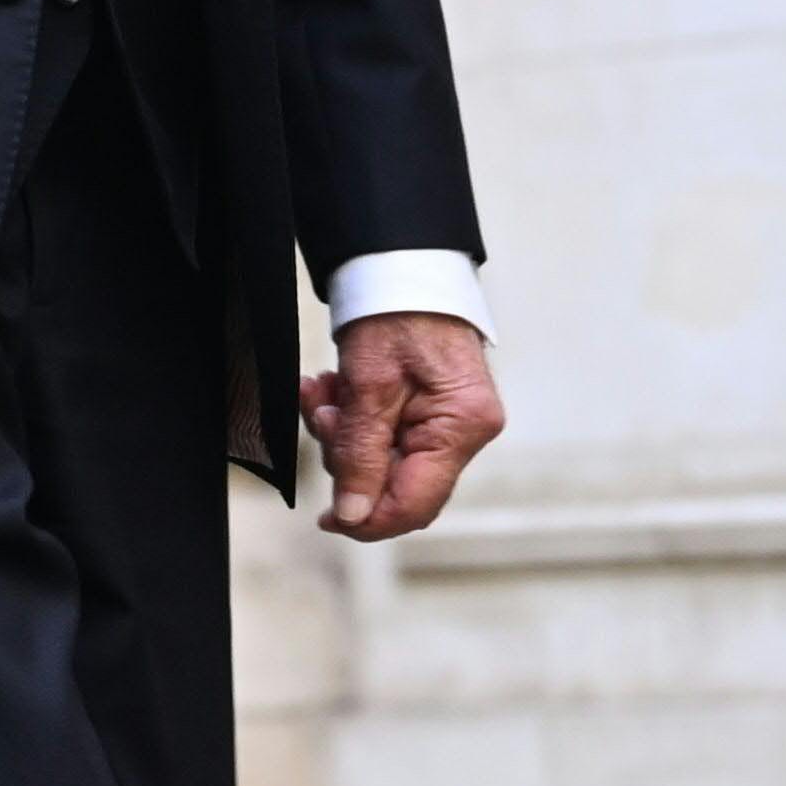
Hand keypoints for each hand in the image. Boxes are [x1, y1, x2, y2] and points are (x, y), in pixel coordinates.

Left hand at [300, 311, 501, 539]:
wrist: (401, 267)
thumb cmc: (394, 312)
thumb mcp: (367, 383)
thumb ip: (360, 452)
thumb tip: (353, 514)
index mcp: (462, 425)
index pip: (417, 502)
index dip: (368, 517)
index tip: (328, 518)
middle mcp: (464, 431)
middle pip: (397, 483)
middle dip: (347, 456)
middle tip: (322, 411)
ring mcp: (448, 423)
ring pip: (383, 461)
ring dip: (343, 432)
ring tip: (324, 390)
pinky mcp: (428, 412)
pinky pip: (384, 436)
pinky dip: (353, 420)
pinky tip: (334, 387)